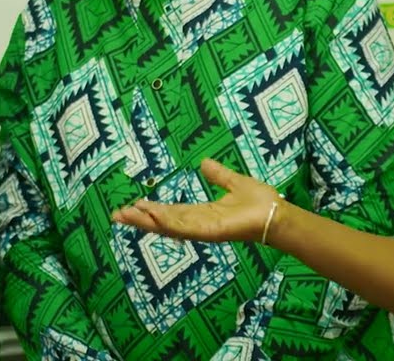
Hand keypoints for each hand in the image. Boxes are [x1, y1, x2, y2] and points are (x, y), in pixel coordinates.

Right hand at [110, 158, 281, 243]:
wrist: (276, 214)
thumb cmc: (260, 202)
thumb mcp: (234, 182)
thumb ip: (218, 174)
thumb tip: (203, 162)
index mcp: (203, 213)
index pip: (172, 212)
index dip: (152, 210)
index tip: (133, 205)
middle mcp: (199, 223)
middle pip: (164, 222)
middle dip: (141, 219)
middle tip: (117, 215)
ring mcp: (203, 229)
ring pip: (168, 226)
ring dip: (147, 221)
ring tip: (125, 216)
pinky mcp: (210, 231)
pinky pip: (185, 227)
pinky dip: (167, 223)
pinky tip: (152, 218)